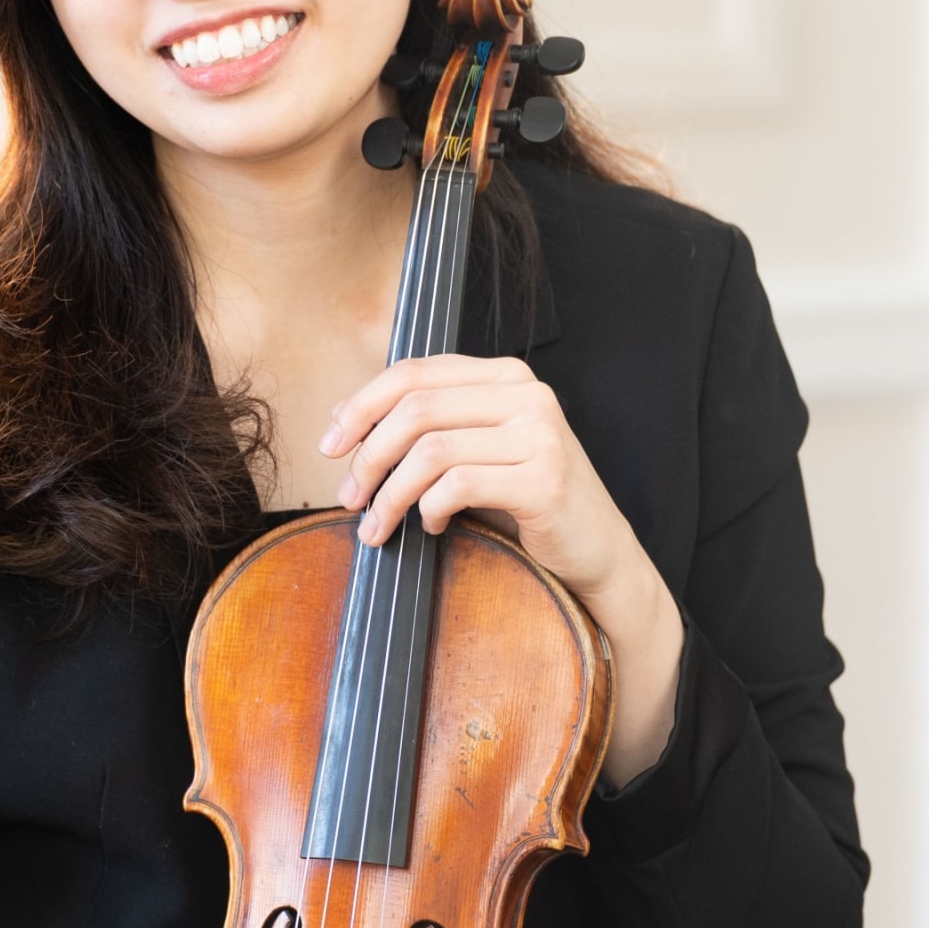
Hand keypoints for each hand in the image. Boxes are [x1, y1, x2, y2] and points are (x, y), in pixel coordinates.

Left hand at [318, 353, 685, 786]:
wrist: (598, 554)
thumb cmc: (527, 503)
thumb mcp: (473, 452)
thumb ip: (424, 427)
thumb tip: (343, 417)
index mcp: (505, 375)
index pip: (413, 373)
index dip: (361, 406)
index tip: (330, 445)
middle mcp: (527, 394)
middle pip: (416, 408)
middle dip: (369, 455)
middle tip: (349, 496)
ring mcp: (540, 434)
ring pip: (431, 450)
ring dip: (391, 494)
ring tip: (378, 525)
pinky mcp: (544, 479)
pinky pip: (458, 486)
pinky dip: (429, 510)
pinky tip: (430, 528)